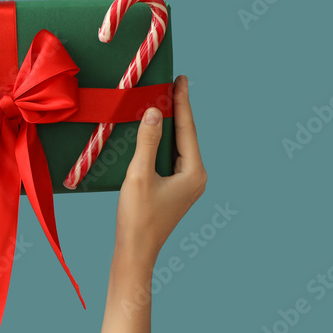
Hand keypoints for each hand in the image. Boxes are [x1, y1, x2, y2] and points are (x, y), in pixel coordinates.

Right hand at [115, 74, 205, 267]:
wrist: (135, 254)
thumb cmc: (137, 219)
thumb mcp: (139, 175)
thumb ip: (148, 142)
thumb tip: (156, 112)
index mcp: (194, 173)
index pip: (188, 129)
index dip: (182, 102)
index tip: (181, 78)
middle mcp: (196, 178)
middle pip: (186, 136)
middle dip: (178, 110)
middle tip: (172, 83)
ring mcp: (187, 185)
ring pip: (178, 147)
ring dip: (169, 126)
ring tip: (163, 100)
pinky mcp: (175, 190)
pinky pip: (170, 158)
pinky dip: (162, 143)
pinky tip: (153, 132)